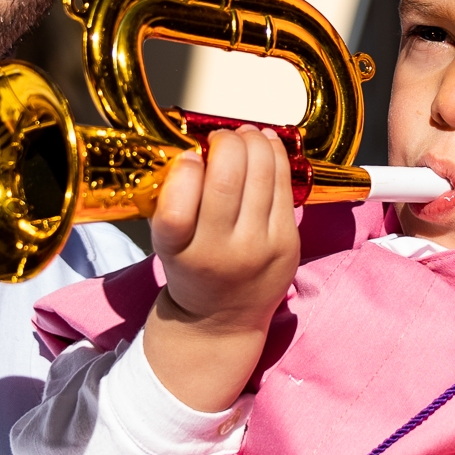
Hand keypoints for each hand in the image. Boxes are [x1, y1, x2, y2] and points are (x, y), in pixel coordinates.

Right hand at [142, 127, 303, 412]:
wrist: (224, 319)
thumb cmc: (192, 267)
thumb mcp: (166, 241)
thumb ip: (174, 199)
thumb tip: (201, 146)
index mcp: (179, 251)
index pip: (177, 209)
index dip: (184, 171)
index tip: (189, 157)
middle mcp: (220, 253)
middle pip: (227, 178)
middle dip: (226, 142)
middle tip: (221, 138)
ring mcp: (260, 248)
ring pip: (262, 174)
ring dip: (253, 141)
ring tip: (244, 135)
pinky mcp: (289, 243)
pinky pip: (285, 186)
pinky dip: (276, 155)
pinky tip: (266, 142)